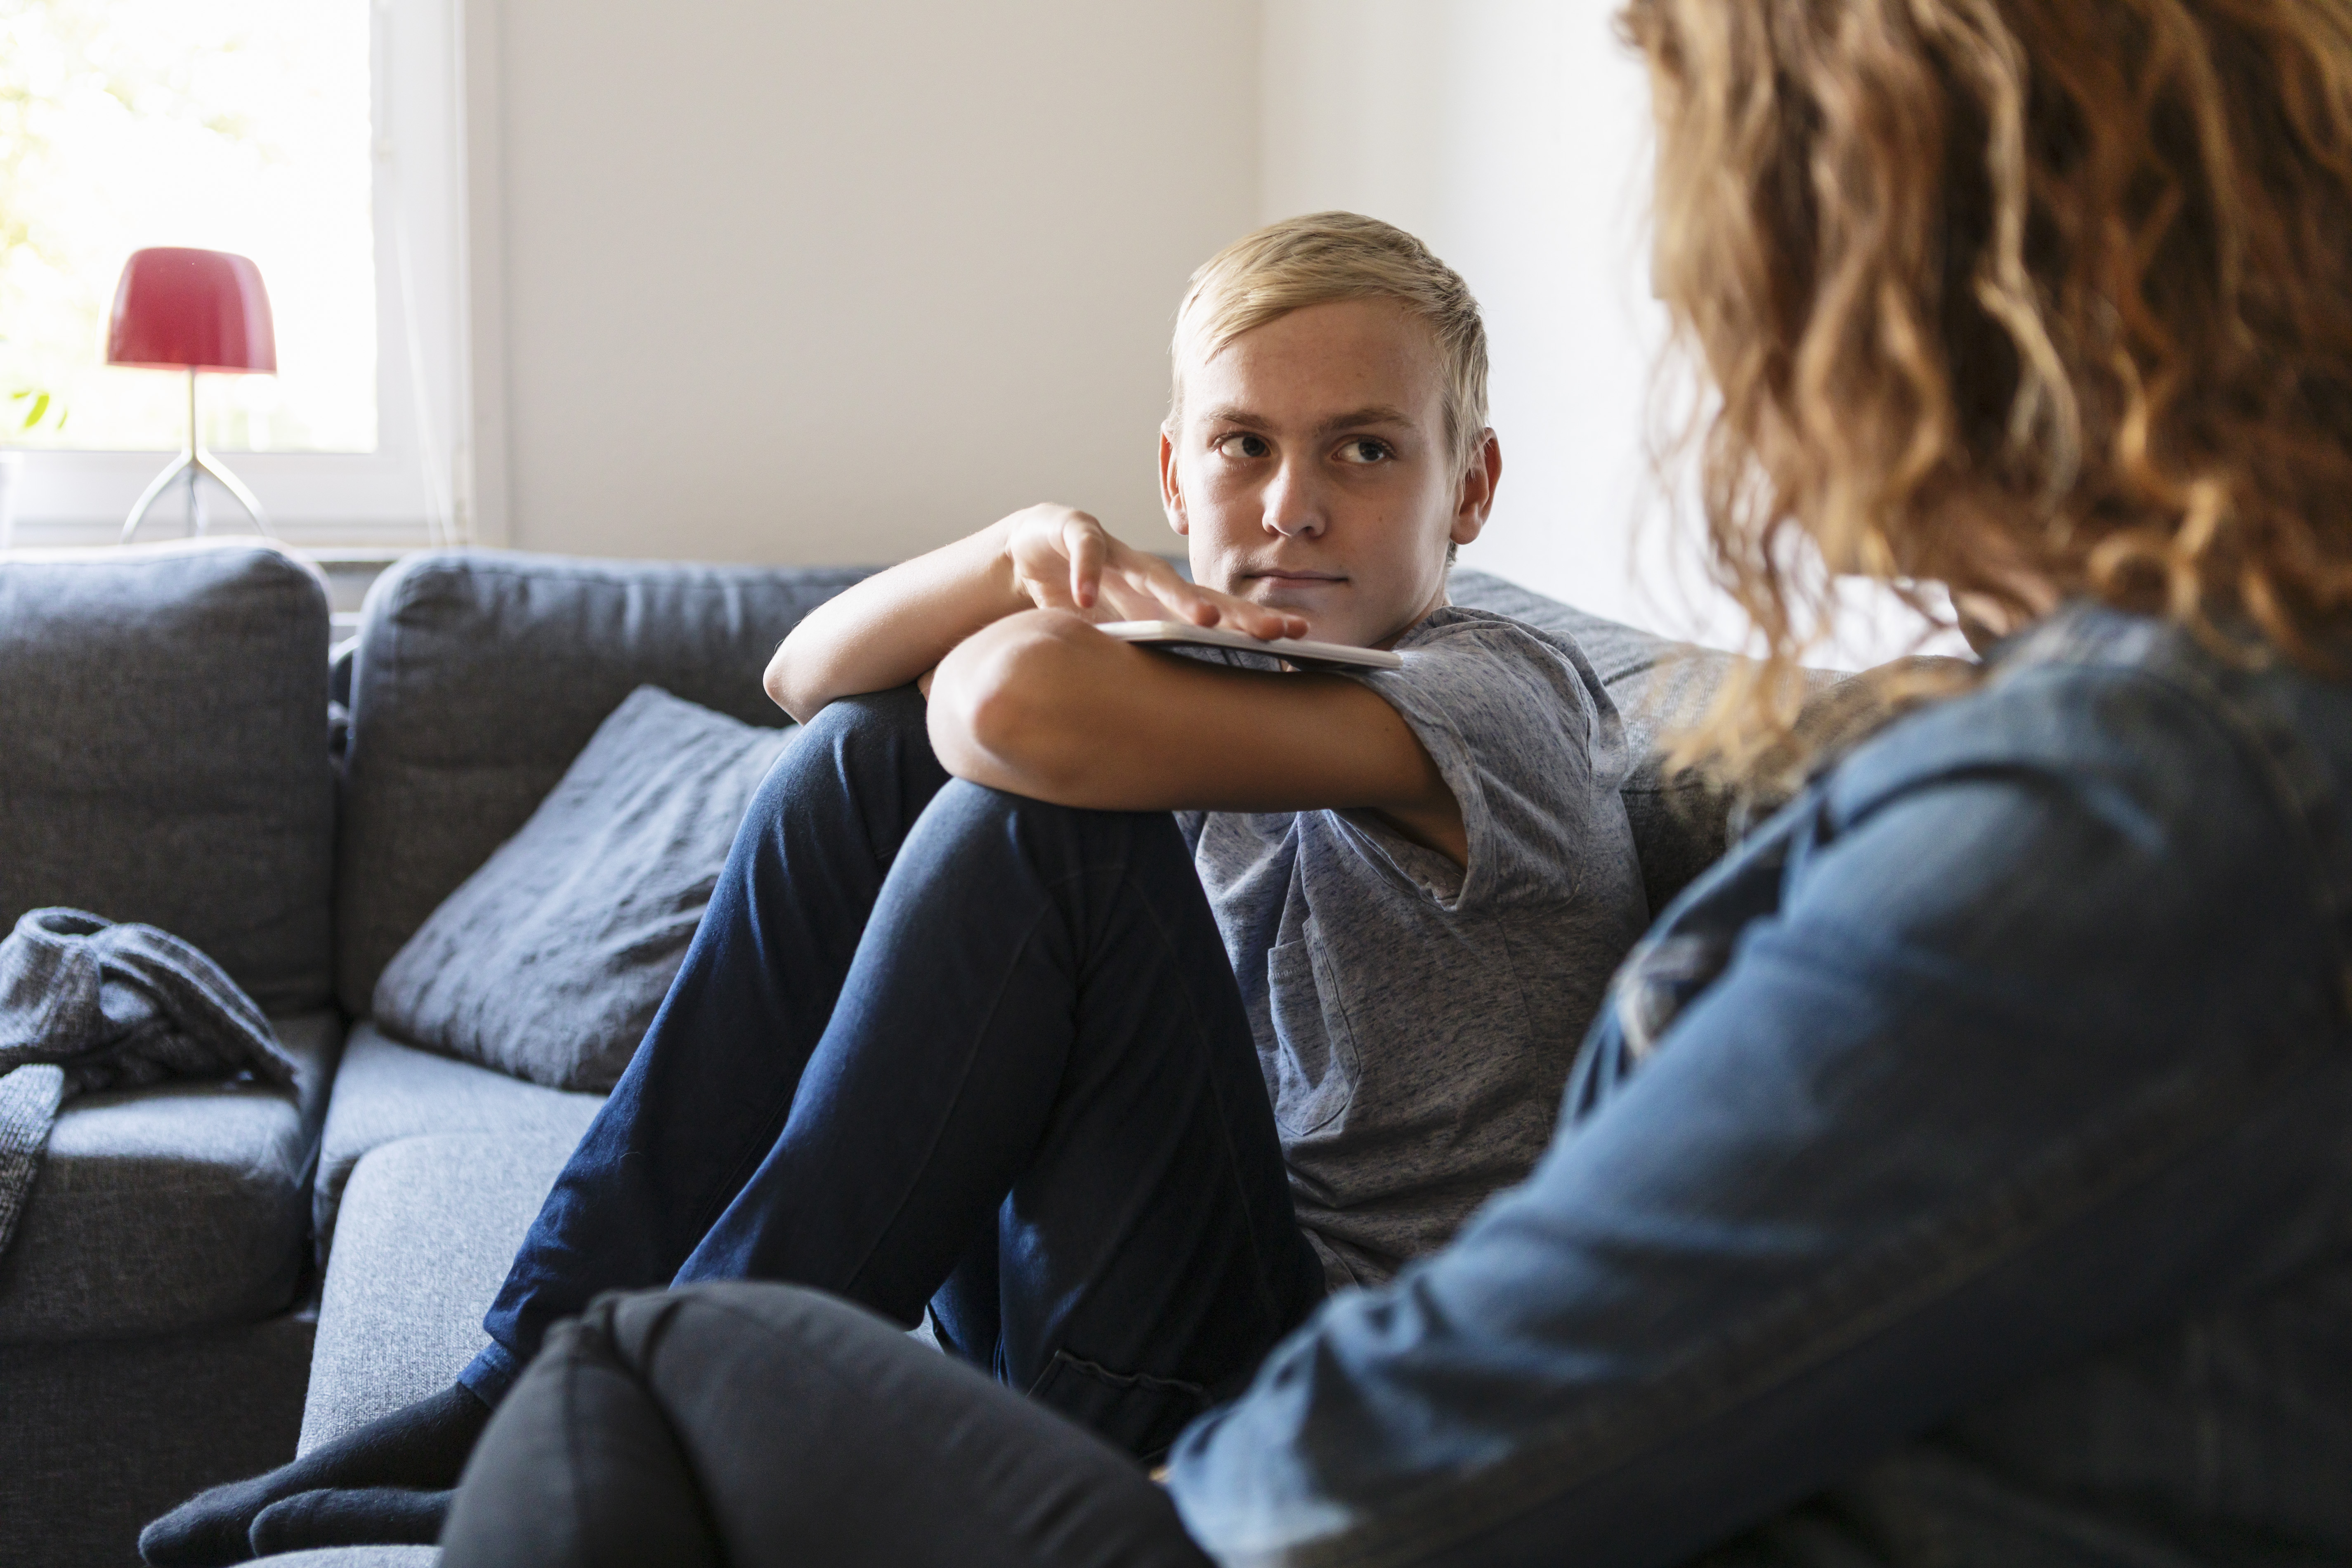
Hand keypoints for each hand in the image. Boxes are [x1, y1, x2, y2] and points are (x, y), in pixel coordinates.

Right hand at [1000, 504, 1306, 641]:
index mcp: (1161, 602)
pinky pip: (1086, 551)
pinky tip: (1085, 597)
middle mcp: (1148, 574)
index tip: (1298, 640)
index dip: (1255, 624)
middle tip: (1274, 632)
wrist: (1029, 552)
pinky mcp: (1073, 532)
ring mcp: (1115, 552)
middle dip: (1239, 613)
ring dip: (1179, 596)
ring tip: (1205, 619)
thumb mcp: (1114, 635)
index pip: (1218, 614)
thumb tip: (1184, 713)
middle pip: (1201, 593)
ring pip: (1153, 572)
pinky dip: (1086, 573)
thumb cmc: (1083, 598)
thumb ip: (1145, 659)